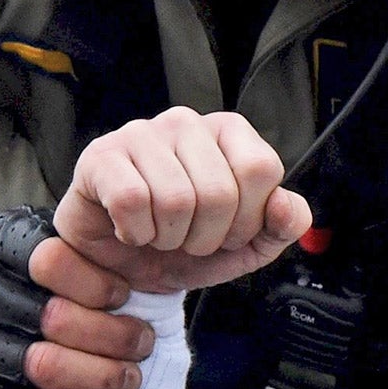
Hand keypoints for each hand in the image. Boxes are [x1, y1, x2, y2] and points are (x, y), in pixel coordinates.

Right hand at [0, 208, 156, 388]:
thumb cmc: (34, 281)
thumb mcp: (54, 246)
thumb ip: (86, 249)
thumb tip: (151, 265)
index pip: (52, 261)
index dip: (99, 285)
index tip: (123, 296)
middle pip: (58, 318)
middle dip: (118, 337)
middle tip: (142, 343)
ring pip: (46, 365)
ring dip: (102, 377)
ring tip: (128, 376)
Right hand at [53, 107, 310, 295]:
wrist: (130, 266)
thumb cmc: (192, 242)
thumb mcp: (253, 243)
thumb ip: (285, 223)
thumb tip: (283, 202)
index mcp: (231, 132)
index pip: (261, 168)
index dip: (249, 217)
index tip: (230, 230)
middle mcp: (187, 122)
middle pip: (219, 191)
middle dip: (208, 236)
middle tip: (190, 238)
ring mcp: (141, 133)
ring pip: (176, 199)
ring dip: (171, 237)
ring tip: (161, 234)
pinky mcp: (101, 156)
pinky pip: (132, 200)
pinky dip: (137, 232)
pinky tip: (134, 230)